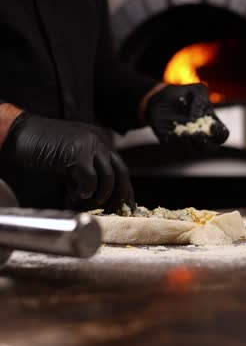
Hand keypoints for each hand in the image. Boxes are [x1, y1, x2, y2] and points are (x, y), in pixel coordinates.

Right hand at [1, 113, 133, 211]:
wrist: (21, 133)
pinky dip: (85, 191)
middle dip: (117, 197)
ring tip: (87, 201)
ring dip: (100, 195)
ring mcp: (90, 145)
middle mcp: (99, 141)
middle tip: (109, 211)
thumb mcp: (72, 160)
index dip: (125, 190)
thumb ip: (88, 172)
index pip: (121, 168)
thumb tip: (101, 198)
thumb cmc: (43, 149)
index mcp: (100, 141)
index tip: (125, 207)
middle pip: (120, 174)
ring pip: (108, 178)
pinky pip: (91, 180)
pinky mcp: (77, 153)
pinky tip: (75, 193)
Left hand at [145, 83, 228, 147]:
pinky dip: (174, 141)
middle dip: (205, 143)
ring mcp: (187, 140)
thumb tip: (195, 118)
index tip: (212, 125)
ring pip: (193, 151)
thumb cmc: (184, 94)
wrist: (162, 97)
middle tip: (198, 133)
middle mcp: (201, 135)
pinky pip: (175, 147)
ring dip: (190, 143)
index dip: (220, 133)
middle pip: (210, 148)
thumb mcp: (197, 90)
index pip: (222, 135)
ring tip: (184, 132)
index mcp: (211, 124)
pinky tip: (172, 133)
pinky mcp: (172, 141)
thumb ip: (201, 101)